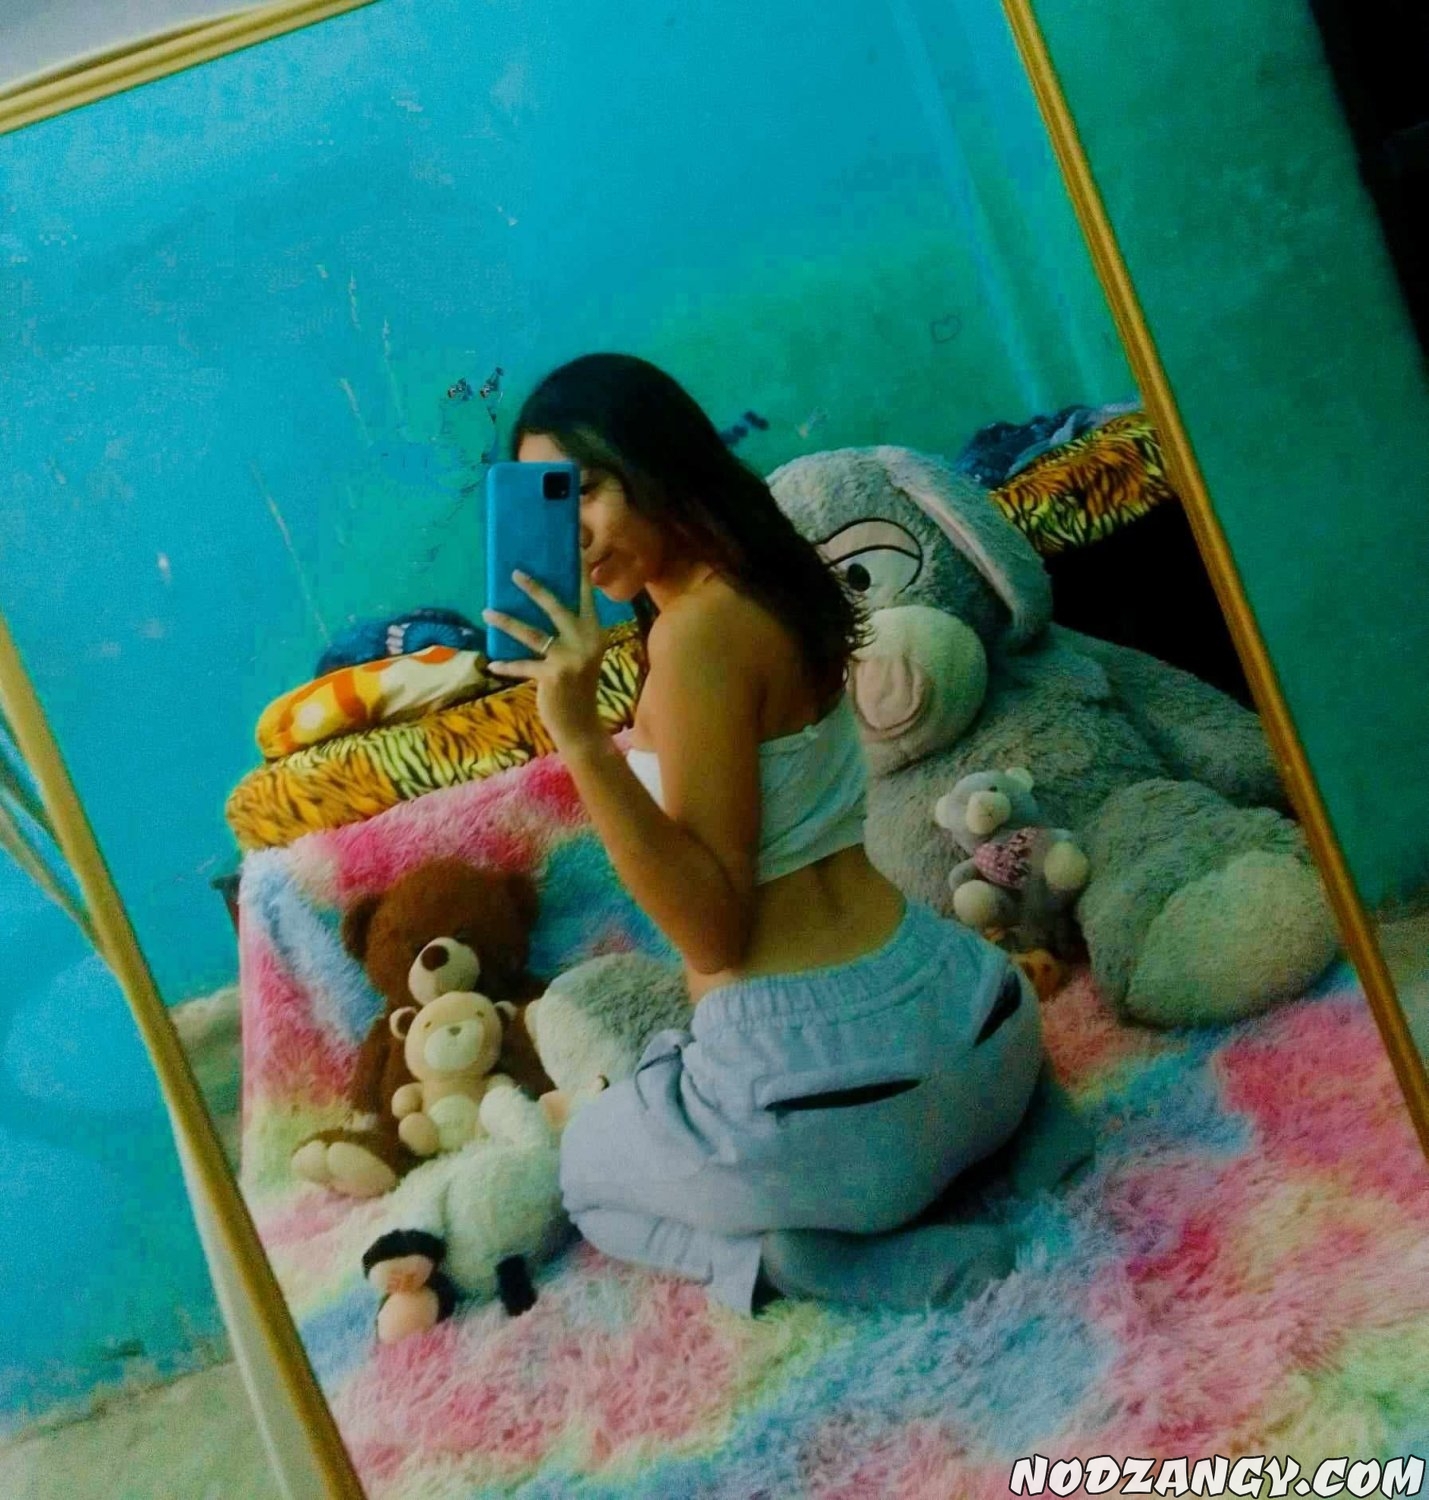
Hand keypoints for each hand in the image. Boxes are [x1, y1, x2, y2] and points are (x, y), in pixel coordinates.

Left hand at [483, 562, 607, 750]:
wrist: (580, 725)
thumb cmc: (576, 688)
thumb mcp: (581, 657)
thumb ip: (569, 635)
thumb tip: (541, 608)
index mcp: (594, 632)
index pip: (585, 597)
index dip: (579, 574)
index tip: (573, 549)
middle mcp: (586, 641)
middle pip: (556, 607)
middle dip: (535, 588)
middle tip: (514, 573)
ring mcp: (570, 659)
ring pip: (532, 634)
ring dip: (507, 622)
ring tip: (487, 611)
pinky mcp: (553, 676)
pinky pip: (523, 665)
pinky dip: (506, 665)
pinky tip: (492, 663)